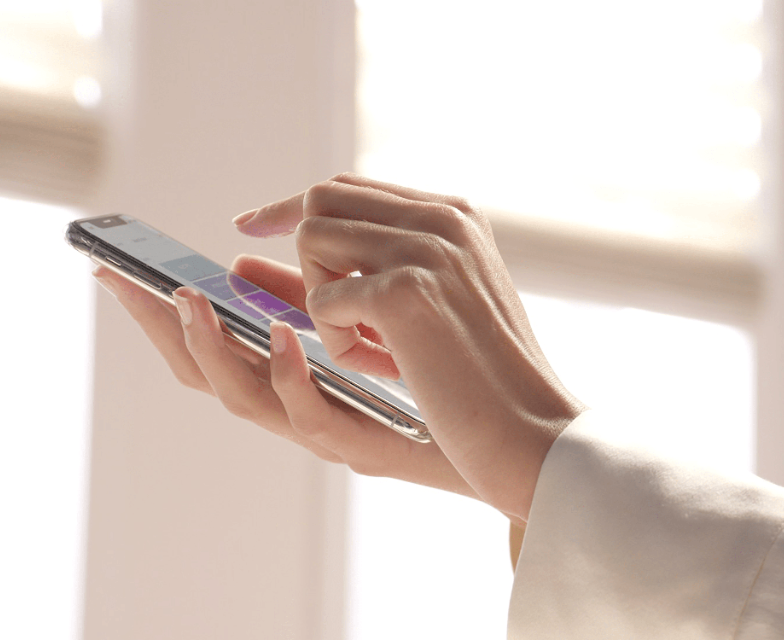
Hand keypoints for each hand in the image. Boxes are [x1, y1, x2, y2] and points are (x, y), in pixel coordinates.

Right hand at [95, 253, 476, 500]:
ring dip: (209, 347)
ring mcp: (327, 431)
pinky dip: (288, 373)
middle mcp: (298, 408)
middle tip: (122, 280)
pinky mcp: (365, 445)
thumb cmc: (439, 379)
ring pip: (242, 399)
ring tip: (188, 300)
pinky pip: (310, 414)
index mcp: (292, 379)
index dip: (158, 311)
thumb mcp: (364, 327)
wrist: (510, 439)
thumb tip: (247, 258)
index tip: (116, 267)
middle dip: (156, 327)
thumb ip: (309, 296)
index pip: (210, 345)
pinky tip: (283, 331)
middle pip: (205, 375)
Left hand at [232, 173, 585, 522]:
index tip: (252, 225)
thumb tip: (294, 240)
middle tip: (270, 286)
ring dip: (321, 300)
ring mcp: (425, 249)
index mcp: (457, 215)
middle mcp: (443, 218)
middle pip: (323, 197)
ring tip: (365, 346)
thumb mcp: (442, 302)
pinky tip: (387, 368)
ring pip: (314, 239)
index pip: (354, 187)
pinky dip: (338, 342)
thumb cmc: (487, 379)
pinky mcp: (404, 291)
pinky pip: (323, 302)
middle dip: (294, 246)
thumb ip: (387, 263)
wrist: (531, 428)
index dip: (295, 206)